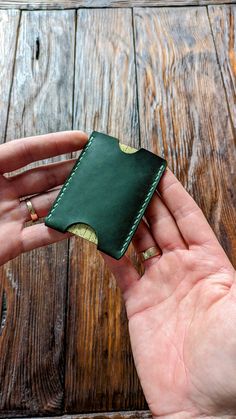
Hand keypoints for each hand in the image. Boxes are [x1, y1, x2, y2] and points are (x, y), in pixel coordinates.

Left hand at [0, 130, 87, 265]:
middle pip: (42, 177)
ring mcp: (7, 218)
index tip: (82, 139)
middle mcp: (1, 192)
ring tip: (95, 194)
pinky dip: (61, 232)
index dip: (54, 144)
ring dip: (70, 200)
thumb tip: (13, 148)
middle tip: (97, 167)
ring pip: (46, 206)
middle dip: (70, 170)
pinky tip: (79, 225)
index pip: (26, 151)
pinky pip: (41, 237)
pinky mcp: (10, 245)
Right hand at [102, 168, 235, 417]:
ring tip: (113, 199)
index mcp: (211, 265)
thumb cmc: (231, 362)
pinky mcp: (138, 304)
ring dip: (127, 220)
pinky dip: (110, 252)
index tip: (160, 171)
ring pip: (138, 242)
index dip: (174, 194)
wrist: (202, 407)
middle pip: (161, 224)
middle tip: (130, 178)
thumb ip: (235, 278)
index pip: (189, 218)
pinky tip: (102, 235)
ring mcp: (159, 285)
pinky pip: (121, 270)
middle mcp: (183, 270)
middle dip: (147, 199)